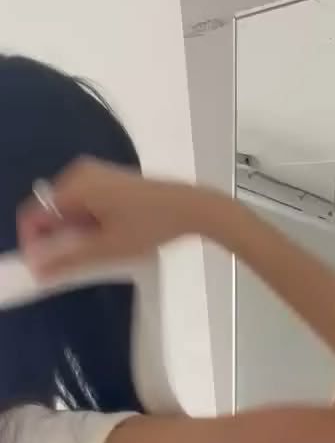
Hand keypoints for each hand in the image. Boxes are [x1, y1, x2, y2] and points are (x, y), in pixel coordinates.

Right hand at [16, 159, 211, 278]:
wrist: (192, 208)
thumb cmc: (150, 226)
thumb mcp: (107, 249)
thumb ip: (68, 259)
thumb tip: (38, 269)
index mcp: (75, 185)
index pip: (35, 214)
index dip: (35, 243)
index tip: (46, 268)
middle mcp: (80, 173)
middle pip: (52, 211)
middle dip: (58, 239)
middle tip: (79, 263)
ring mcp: (96, 174)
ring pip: (70, 210)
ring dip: (76, 234)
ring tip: (100, 251)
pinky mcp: (111, 180)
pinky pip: (87, 204)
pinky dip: (90, 224)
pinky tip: (111, 238)